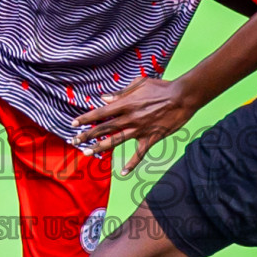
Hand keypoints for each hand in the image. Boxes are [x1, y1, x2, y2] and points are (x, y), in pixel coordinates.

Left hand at [72, 77, 195, 176]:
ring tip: (87, 152)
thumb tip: (104, 99)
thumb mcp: (139, 83)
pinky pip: (139, 154)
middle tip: (74, 141)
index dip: (85, 118)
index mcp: (125, 104)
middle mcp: (129, 118)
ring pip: (115, 141)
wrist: (182, 97)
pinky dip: (131, 164)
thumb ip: (120, 93)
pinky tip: (123, 172)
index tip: (74, 123)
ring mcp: (140, 130)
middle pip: (104, 128)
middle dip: (87, 134)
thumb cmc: (161, 87)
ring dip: (100, 147)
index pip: (100, 113)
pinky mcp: (151, 138)